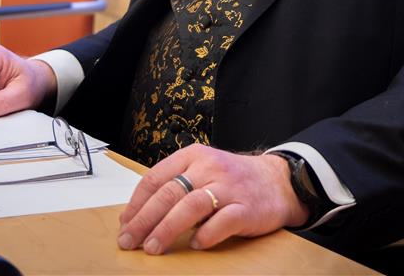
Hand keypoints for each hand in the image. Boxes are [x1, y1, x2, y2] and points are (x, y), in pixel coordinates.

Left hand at [118, 145, 307, 254]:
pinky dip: (205, 235)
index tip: (125, 224)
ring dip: (167, 229)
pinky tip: (195, 244)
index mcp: (194, 156)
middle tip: (130, 241)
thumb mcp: (202, 170)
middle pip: (169, 193)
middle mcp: (210, 167)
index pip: (156, 178)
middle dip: (144, 220)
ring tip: (153, 247)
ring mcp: (229, 187)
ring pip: (191, 206)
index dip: (136, 204)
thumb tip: (138, 215)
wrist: (277, 181)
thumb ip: (175, 186)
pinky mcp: (246, 208)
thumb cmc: (233, 179)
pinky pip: (222, 222)